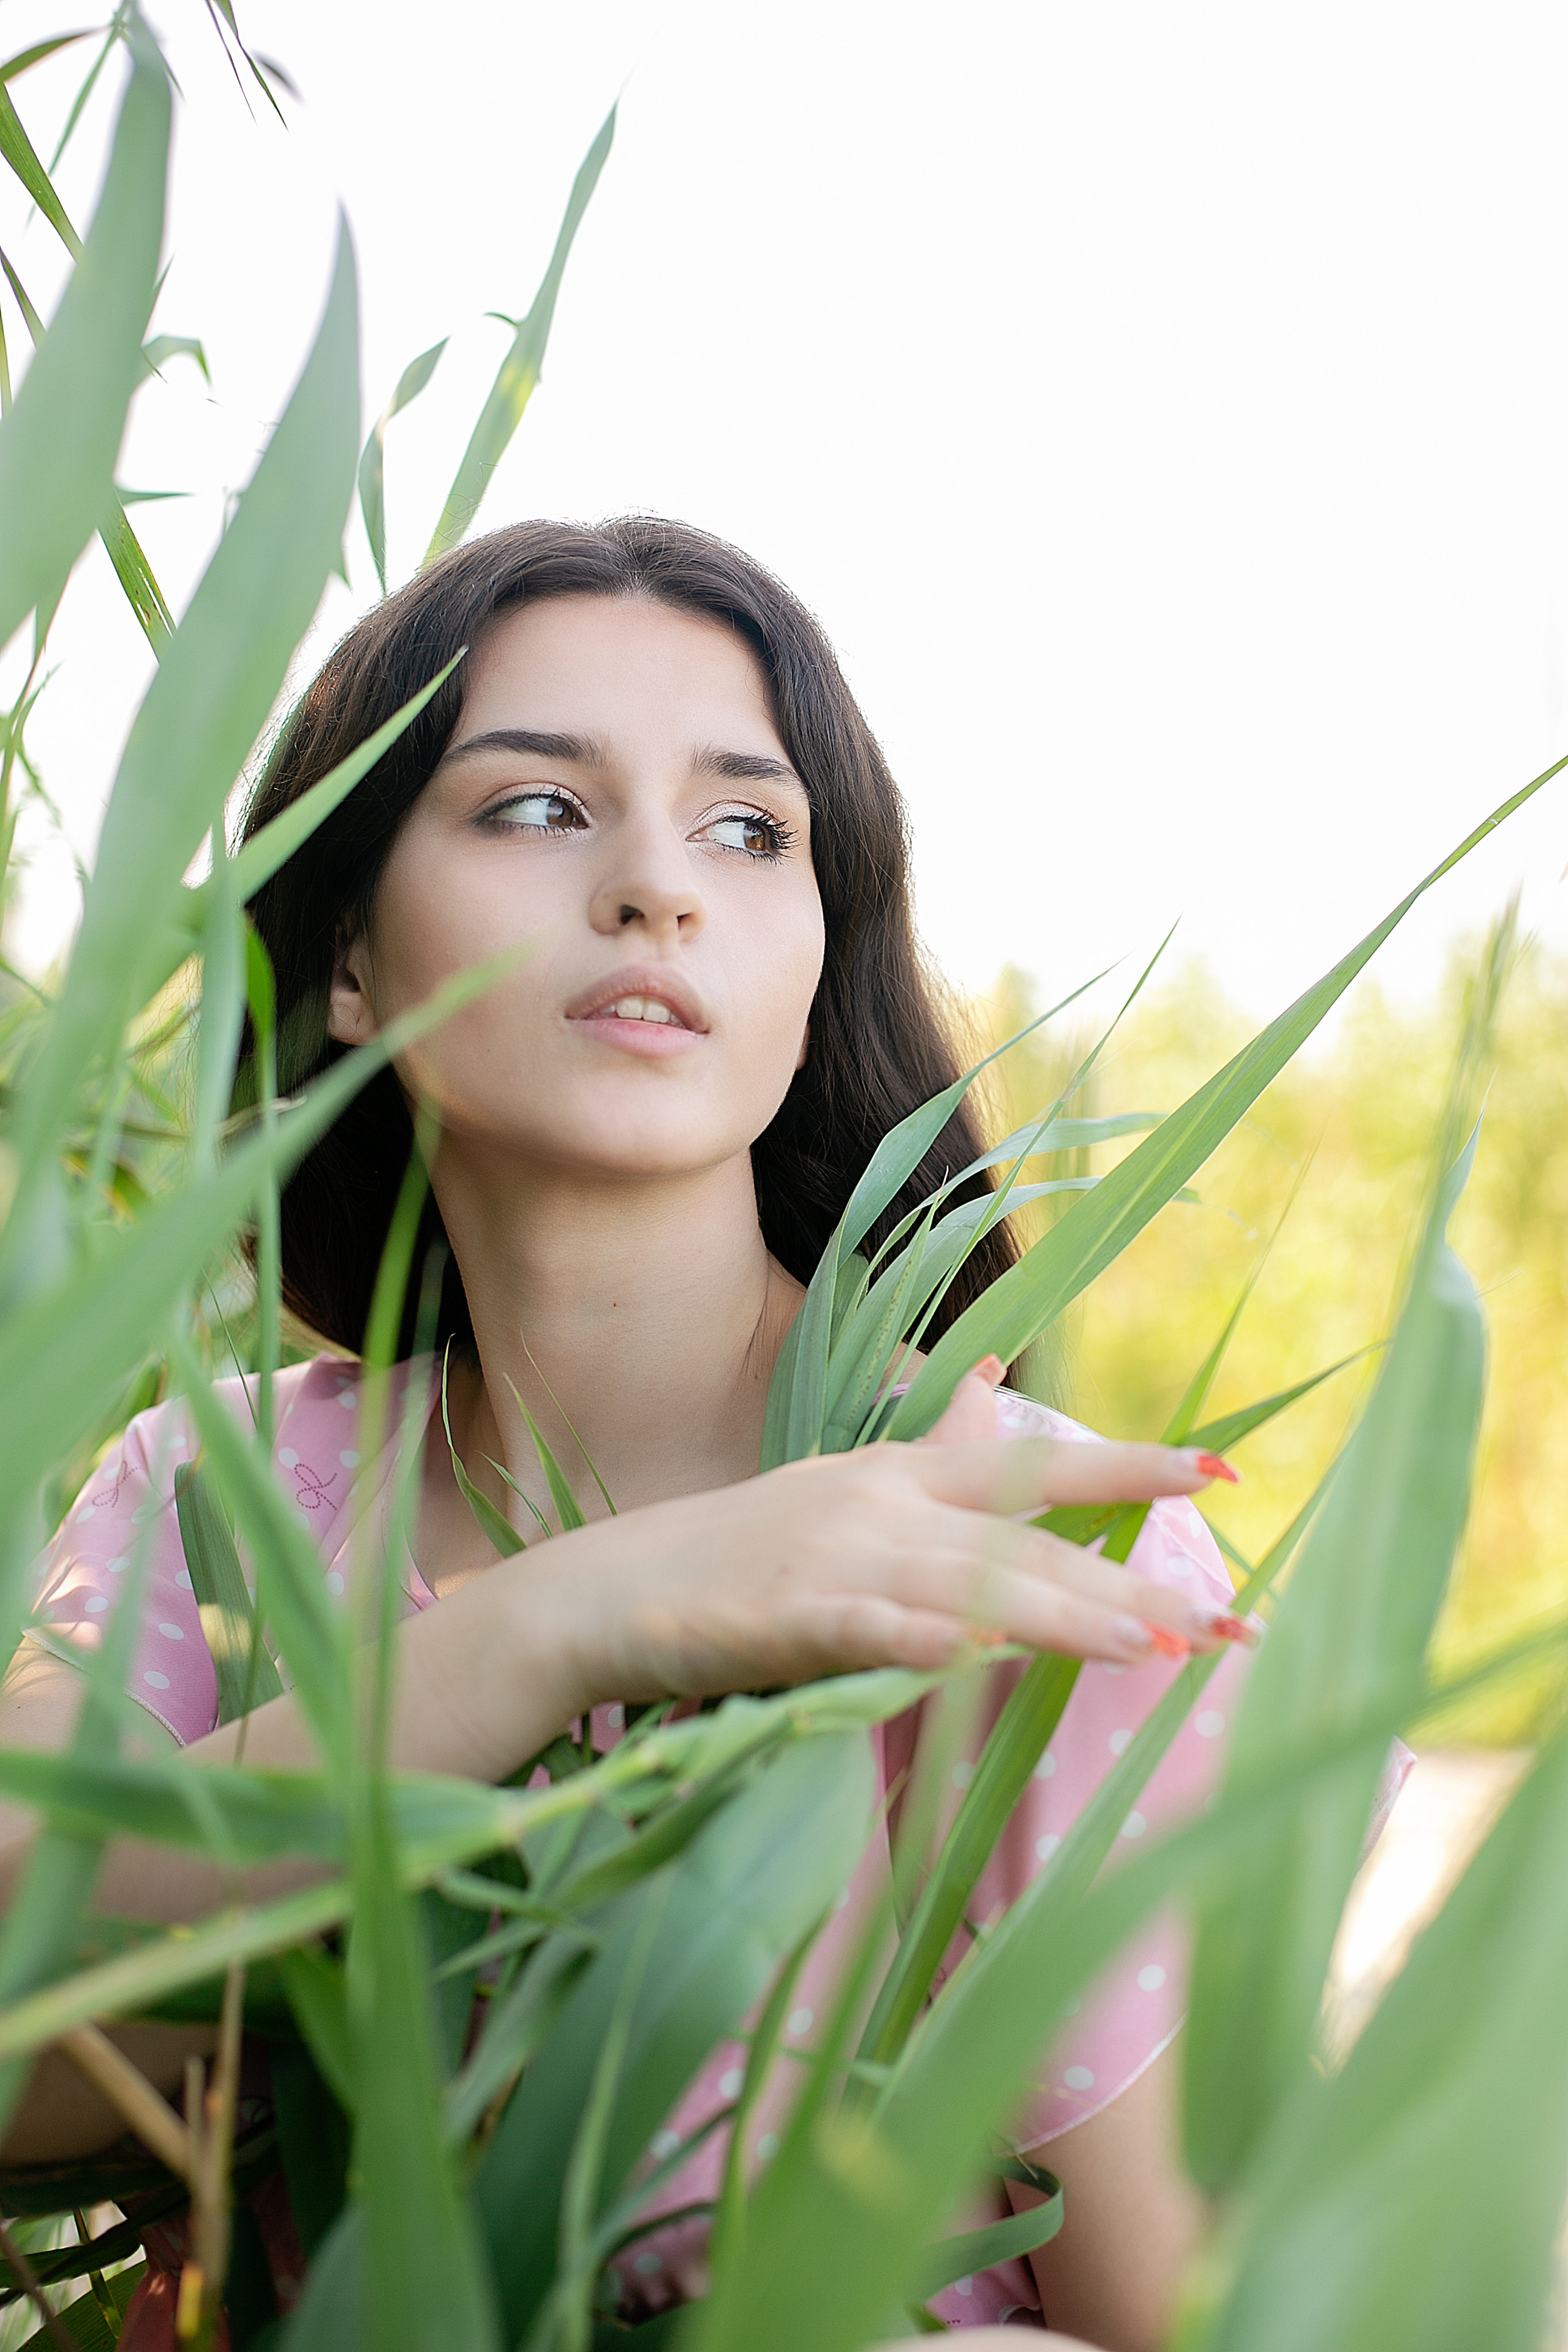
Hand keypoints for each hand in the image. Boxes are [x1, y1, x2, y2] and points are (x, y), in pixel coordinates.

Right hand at [525, 1365, 1243, 1710]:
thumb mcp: (846, 1485)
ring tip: (1153, 1644)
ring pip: (972, 1584)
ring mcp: (836, 1558)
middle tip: (1225, 1616)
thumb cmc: (741, 1551)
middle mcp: (881, 1504)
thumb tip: (1001, 1381)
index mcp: (899, 1473)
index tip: (1221, 1467)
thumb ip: (931, 1445)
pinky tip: (984, 1655)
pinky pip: (873, 1628)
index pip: (1033, 1465)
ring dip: (1066, 1615)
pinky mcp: (788, 1617)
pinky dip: (929, 1639)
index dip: (1129, 1466)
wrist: (612, 1592)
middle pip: (1024, 1540)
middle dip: (1131, 1579)